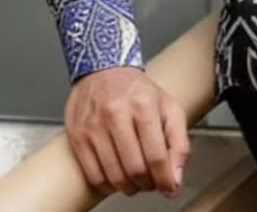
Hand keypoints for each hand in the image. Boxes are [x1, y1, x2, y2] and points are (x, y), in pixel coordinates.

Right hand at [63, 66, 189, 197]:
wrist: (103, 69)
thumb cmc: (138, 91)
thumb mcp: (169, 107)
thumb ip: (179, 142)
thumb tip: (175, 179)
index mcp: (143, 105)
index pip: (156, 155)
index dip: (164, 179)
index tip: (168, 187)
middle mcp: (116, 114)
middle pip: (134, 168)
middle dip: (147, 183)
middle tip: (150, 181)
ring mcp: (94, 126)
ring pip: (113, 176)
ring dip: (128, 186)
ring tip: (135, 179)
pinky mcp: (77, 136)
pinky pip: (93, 175)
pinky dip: (107, 184)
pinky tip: (116, 176)